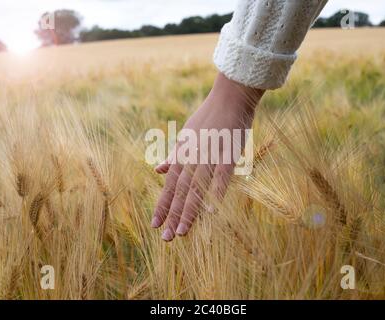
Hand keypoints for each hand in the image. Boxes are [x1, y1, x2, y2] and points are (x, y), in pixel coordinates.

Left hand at [151, 73, 263, 240]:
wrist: (229, 97)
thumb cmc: (208, 117)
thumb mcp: (185, 135)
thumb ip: (173, 155)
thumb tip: (157, 170)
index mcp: (182, 154)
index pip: (169, 185)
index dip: (162, 205)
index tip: (154, 224)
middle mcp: (192, 157)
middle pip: (180, 191)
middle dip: (172, 214)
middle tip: (166, 238)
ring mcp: (209, 156)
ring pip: (196, 188)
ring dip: (189, 211)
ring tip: (182, 232)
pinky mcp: (228, 155)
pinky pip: (221, 178)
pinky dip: (215, 194)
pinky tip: (212, 212)